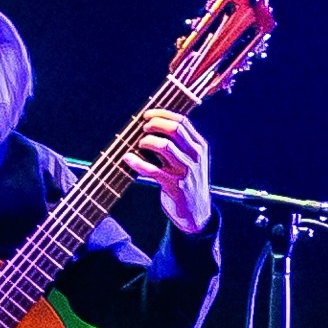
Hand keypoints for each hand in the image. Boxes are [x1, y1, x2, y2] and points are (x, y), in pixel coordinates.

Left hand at [140, 114, 214, 240]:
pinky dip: (136, 162)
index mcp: (200, 146)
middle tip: (143, 128)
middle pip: (175, 129)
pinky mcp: (175, 185)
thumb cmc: (187, 180)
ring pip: (164, 145)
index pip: (182, 121)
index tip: (146, 115)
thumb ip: (178, 143)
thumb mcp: (190, 159)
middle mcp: (195, 156)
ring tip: (139, 144)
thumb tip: (150, 123)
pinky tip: (127, 158)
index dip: (162, 114)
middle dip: (154, 124)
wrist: (197, 213)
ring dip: (147, 141)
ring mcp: (186, 171)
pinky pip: (152, 170)